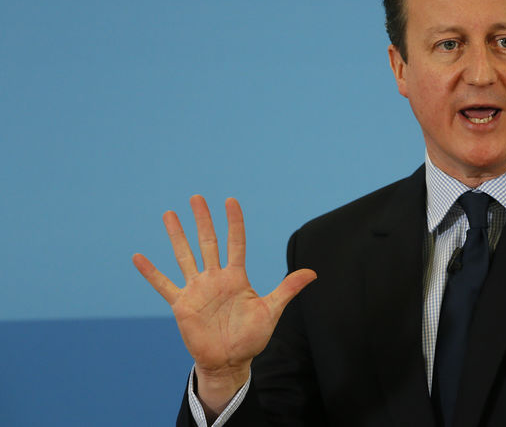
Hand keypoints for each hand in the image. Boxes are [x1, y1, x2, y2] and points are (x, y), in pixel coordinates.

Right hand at [132, 195, 315, 412]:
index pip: (236, 243)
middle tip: (196, 197)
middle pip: (208, 242)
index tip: (230, 201)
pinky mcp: (182, 305)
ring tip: (169, 214)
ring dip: (177, 235)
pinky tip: (138, 257)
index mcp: (236, 277)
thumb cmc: (251, 337)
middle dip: (203, 220)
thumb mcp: (271, 311)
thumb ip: (288, 289)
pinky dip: (151, 272)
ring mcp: (197, 289)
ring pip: (185, 256)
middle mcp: (215, 278)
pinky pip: (164, 285)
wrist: (230, 362)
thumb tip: (313, 272)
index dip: (234, 222)